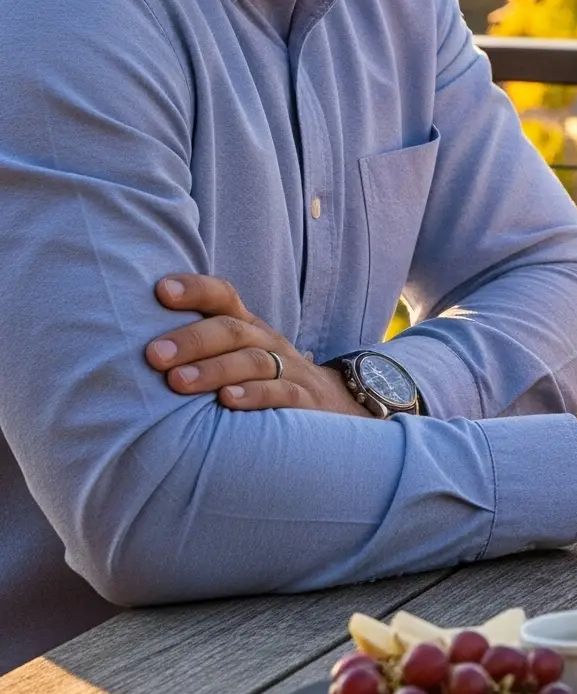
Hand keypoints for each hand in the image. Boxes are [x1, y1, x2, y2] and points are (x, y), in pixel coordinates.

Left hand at [147, 275, 365, 415]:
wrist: (332, 404)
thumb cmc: (261, 381)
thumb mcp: (236, 357)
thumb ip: (197, 350)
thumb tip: (126, 344)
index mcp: (247, 328)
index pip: (223, 298)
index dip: (196, 290)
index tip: (160, 290)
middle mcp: (267, 342)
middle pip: (232, 331)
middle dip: (192, 340)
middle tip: (154, 354)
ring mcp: (288, 369)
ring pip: (252, 361)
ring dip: (214, 369)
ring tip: (178, 382)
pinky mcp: (304, 401)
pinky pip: (281, 393)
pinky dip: (255, 396)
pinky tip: (228, 401)